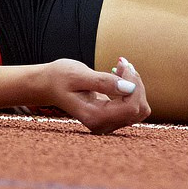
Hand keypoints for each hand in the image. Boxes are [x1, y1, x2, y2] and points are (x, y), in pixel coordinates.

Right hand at [29, 56, 149, 133]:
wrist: (48, 86)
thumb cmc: (60, 78)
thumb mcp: (78, 75)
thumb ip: (103, 82)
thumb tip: (130, 88)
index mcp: (95, 117)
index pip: (131, 107)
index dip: (134, 85)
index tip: (121, 64)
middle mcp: (103, 125)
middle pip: (139, 109)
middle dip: (136, 83)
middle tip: (120, 63)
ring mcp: (108, 123)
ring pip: (139, 108)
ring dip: (135, 85)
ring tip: (119, 68)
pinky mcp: (112, 117)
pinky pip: (133, 105)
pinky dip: (131, 88)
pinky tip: (118, 74)